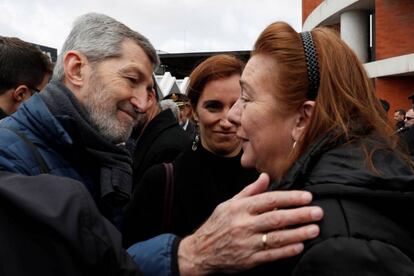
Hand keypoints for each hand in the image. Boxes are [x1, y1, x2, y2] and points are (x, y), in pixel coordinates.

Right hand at [177, 173, 322, 274]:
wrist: (201, 251)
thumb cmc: (217, 225)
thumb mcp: (229, 204)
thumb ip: (249, 191)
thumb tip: (265, 177)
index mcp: (240, 208)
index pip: (269, 200)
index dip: (290, 198)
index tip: (307, 197)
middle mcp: (244, 224)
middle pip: (276, 218)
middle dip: (299, 215)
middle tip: (317, 212)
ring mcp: (247, 243)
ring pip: (277, 237)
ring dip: (298, 233)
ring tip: (314, 229)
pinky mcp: (249, 259)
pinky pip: (271, 255)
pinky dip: (286, 250)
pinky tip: (299, 246)